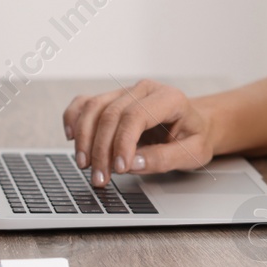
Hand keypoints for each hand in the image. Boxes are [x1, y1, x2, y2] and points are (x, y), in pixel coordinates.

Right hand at [63, 80, 217, 186]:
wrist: (194, 124)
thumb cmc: (194, 137)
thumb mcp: (193, 153)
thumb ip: (165, 158)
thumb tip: (133, 164)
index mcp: (169, 98)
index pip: (136, 115)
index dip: (123, 142)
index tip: (120, 168)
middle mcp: (145, 89)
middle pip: (111, 114)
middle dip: (101, 149)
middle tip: (100, 178)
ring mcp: (125, 91)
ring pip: (93, 108)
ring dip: (84, 139)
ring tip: (86, 166)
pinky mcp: (111, 99)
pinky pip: (84, 103)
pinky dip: (74, 119)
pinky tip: (71, 139)